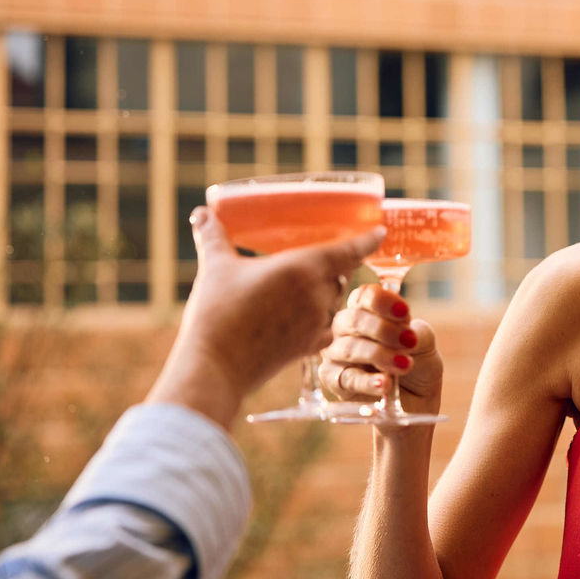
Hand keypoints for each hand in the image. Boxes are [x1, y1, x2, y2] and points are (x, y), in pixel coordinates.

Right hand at [146, 207, 387, 428]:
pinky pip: (328, 329)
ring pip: (335, 302)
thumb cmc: (217, 312)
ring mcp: (316, 323)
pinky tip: (309, 320)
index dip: (366, 241)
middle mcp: (317, 294)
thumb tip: (200, 212)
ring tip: (311, 289)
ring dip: (328, 294)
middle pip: (341, 275)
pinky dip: (323, 322)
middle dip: (338, 267)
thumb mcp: (215, 268)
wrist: (215, 366)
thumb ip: (213, 238)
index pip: (348, 250)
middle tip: (330, 259)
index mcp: (303, 267)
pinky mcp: (309, 347)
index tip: (380, 232)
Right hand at [318, 284, 443, 416]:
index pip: (364, 296)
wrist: (418, 400)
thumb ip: (415, 332)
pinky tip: (384, 383)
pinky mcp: (334, 382)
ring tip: (404, 365)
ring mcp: (337, 354)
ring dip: (379, 355)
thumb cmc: (417, 364)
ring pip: (348, 348)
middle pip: (353, 319)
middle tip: (408, 342)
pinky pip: (345, 378)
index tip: (405, 313)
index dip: (382, 301)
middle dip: (383, 329)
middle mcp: (346, 329)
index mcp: (366, 311)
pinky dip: (367, 381)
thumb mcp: (424, 343)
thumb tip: (404, 332)